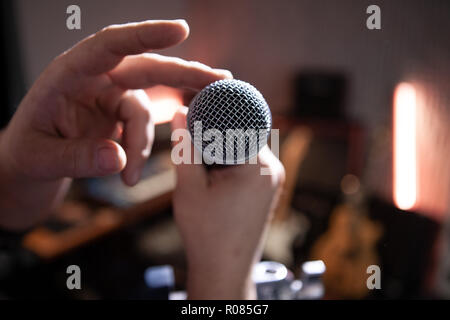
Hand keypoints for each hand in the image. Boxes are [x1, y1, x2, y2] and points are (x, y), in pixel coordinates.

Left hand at [0, 20, 230, 228]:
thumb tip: (118, 159)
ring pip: (148, 108)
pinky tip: (135, 171)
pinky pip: (146, 125)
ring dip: (145, 143)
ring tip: (130, 179)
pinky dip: (145, 147)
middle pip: (147, 68)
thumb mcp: (40, 159)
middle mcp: (95, 79)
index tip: (181, 30)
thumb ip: (76, 158)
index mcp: (69, 74)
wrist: (28, 165)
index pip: (110, 45)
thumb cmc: (27, 155)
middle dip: (185, 76)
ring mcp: (111, 96)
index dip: (146, 35)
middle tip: (221, 83)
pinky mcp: (121, 114)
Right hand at [171, 107, 284, 298]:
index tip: (200, 92)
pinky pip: (248, 160)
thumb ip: (186, 148)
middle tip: (193, 117)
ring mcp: (272, 179)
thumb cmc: (206, 234)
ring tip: (199, 144)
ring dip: (223, 142)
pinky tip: (211, 164)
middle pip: (244, 131)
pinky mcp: (267, 188)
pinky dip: (230, 156)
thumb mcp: (189, 188)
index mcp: (257, 167)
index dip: (219, 105)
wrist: (224, 270)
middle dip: (218, 125)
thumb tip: (182, 112)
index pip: (241, 120)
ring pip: (245, 145)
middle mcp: (272, 169)